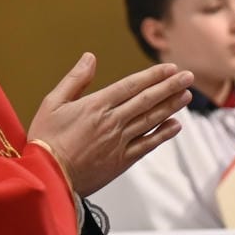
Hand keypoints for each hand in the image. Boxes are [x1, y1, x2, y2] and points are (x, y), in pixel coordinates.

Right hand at [28, 53, 194, 197]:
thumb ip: (75, 80)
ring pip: (151, 120)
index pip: (132, 85)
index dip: (154, 76)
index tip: (171, 68)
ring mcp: (119, 142)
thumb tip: (90, 57)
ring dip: (171, 106)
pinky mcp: (121, 161)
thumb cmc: (45, 139)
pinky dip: (163, 134)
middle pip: (147, 100)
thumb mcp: (52, 103)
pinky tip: (175, 125)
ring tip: (187, 95)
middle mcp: (112, 122)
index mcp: (96, 106)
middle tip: (189, 77)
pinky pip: (148, 145)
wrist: (47, 177)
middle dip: (170, 87)